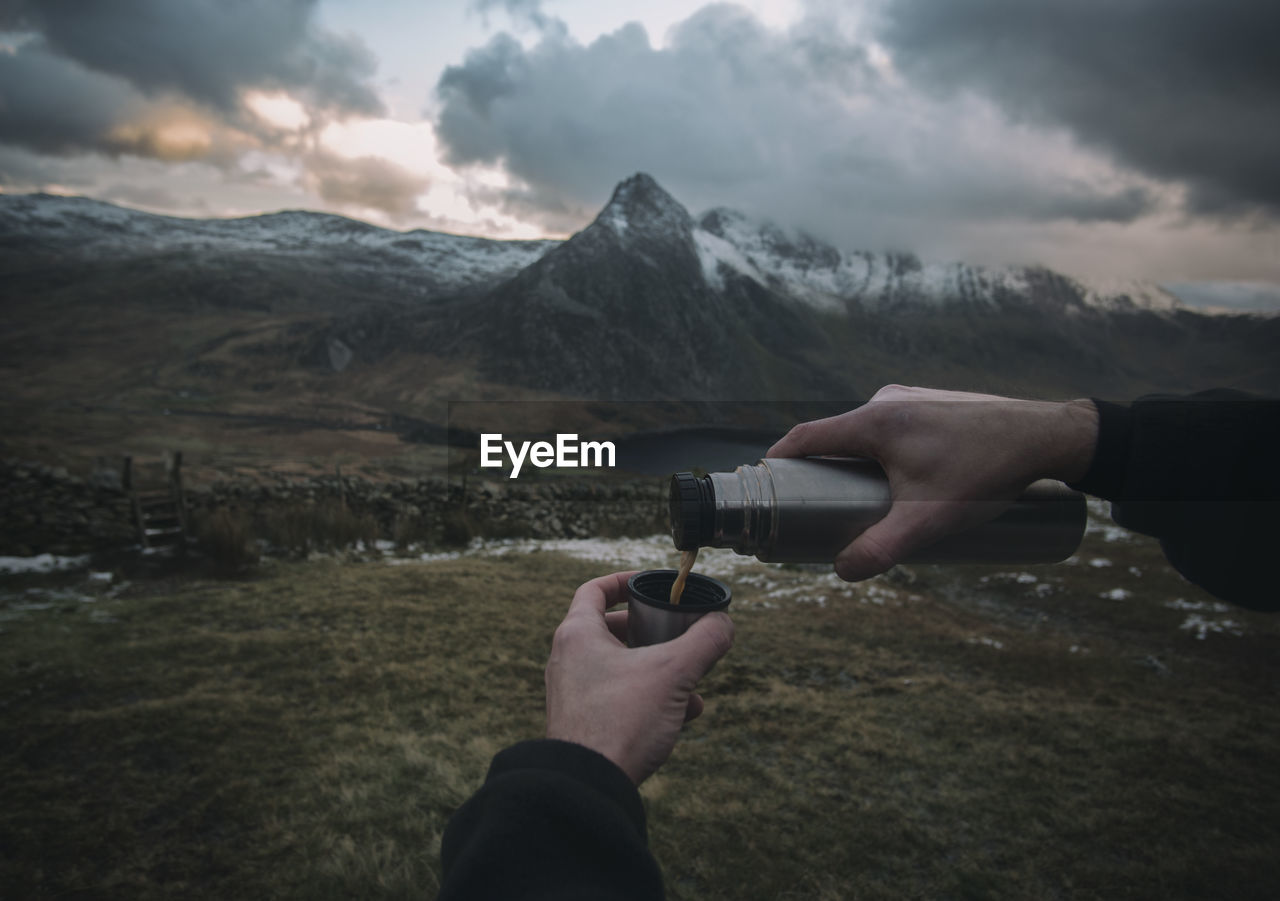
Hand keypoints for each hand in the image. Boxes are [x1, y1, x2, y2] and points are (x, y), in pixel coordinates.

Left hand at [545, 572, 734, 784]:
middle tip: (675, 635)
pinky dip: (648, 699)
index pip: (595, 590)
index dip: (624, 581)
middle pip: (610, 630)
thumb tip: (724, 623)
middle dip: (652, 633)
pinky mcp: (582, 724)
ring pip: (620, 668)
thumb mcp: (673, 673)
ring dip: (658, 671)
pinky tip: (682, 716)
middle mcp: (567, 661)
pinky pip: (618, 699)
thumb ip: (704, 641)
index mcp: (577, 635)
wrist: (588, 787)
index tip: (649, 584)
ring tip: (690, 686)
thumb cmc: (620, 721)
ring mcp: (572, 694)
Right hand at [768, 384, 1098, 580]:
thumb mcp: (930, 519)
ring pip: (865, 434)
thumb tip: (842, 572)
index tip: (764, 483)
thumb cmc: (987, 472)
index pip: (805, 436)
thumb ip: (882, 548)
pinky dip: (879, 451)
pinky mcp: (932, 405)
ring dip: (853, 462)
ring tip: (859, 501)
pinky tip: (898, 479)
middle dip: (818, 471)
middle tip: (814, 507)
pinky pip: (890, 428)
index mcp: (873, 421)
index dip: (778, 460)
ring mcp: (911, 400)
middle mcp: (885, 402)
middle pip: (834, 437)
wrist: (1047, 437)